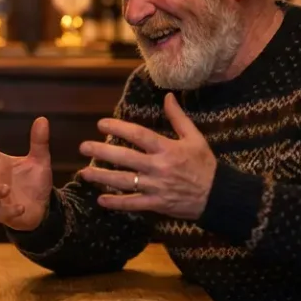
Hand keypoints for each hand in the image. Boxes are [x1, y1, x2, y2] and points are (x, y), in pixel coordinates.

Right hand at [0, 117, 53, 230]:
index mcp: (0, 165)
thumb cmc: (34, 181)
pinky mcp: (5, 214)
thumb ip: (39, 142)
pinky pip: (4, 213)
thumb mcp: (40, 160)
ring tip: (5, 188)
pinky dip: (11, 210)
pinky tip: (20, 207)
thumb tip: (42, 118)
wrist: (43, 206)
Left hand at [78, 93, 217, 220]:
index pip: (138, 135)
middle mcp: (159, 167)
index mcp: (167, 149)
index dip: (118, 128)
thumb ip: (178, 118)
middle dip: (102, 152)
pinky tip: (101, 199)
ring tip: (83, 173)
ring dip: (102, 177)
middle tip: (83, 147)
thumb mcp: (195, 138)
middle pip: (125, 158)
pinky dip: (117, 203)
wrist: (218, 195)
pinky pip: (133, 204)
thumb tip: (168, 96)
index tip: (101, 124)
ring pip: (124, 181)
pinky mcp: (157, 204)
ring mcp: (156, 187)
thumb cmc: (205, 165)